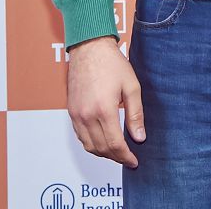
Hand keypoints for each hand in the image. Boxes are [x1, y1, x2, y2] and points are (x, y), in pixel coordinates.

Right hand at [65, 36, 144, 167]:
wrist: (89, 48)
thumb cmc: (112, 63)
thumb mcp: (132, 86)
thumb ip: (136, 114)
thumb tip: (139, 137)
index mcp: (104, 109)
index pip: (115, 145)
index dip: (126, 157)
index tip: (134, 161)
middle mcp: (87, 115)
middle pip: (101, 148)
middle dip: (116, 157)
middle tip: (128, 158)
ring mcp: (76, 114)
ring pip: (89, 146)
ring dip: (103, 153)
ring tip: (117, 152)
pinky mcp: (71, 111)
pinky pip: (80, 136)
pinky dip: (92, 144)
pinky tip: (103, 140)